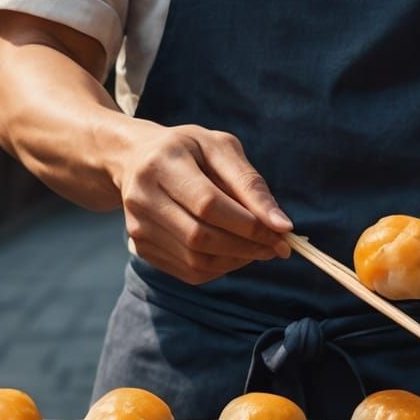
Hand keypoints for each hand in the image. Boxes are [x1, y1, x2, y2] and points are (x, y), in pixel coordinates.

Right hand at [115, 122, 291, 286]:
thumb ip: (249, 184)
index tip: (283, 233)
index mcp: (163, 162)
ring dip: (237, 260)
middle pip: (200, 237)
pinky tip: (235, 252)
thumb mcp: (220, 148)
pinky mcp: (140, 247)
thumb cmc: (189, 150)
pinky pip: (188, 271)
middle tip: (278, 247)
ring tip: (259, 248)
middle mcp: (143, 197)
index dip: (248, 224)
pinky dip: (220, 267)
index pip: (208, 204)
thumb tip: (281, 226)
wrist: (137, 158)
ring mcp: (137, 226)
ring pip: (195, 260)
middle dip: (247, 246)